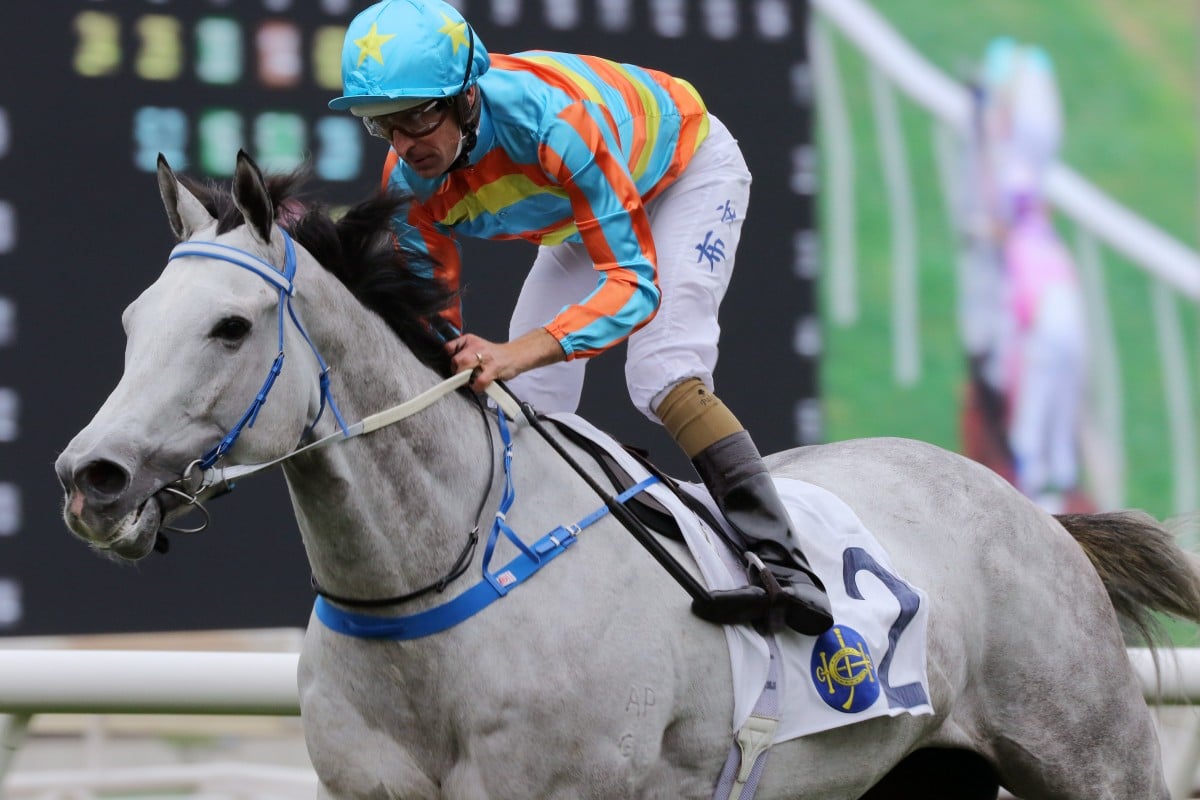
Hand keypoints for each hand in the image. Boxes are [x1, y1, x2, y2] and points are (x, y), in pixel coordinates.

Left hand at [446, 329, 565, 391]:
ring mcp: (485, 358)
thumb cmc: (495, 355)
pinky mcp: (493, 369)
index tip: (454, 367)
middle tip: (461, 377)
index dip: (449, 360)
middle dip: (456, 372)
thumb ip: (463, 352)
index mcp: (470, 340)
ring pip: (465, 369)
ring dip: (465, 379)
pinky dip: (477, 387)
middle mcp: (476, 347)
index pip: (450, 348)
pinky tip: (479, 386)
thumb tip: (451, 365)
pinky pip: (479, 381)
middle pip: (456, 360)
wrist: (515, 355)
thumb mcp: (477, 347)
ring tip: (470, 382)